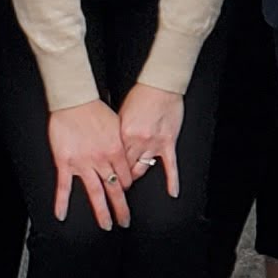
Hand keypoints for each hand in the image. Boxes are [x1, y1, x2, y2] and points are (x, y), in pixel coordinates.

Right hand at [50, 99, 132, 230]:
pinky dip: (62, 202)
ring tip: (107, 226)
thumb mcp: (117, 127)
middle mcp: (102, 160)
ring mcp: (83, 163)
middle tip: (125, 222)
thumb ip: (121, 145)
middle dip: (121, 208)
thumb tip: (127, 156)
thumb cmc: (96, 110)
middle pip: (115, 190)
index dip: (126, 187)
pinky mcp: (65, 162)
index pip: (125, 177)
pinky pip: (64, 186)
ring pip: (95, 193)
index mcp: (116, 151)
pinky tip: (61, 216)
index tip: (124, 193)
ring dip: (102, 211)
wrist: (75, 101)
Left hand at [119, 83, 186, 200]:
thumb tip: (111, 146)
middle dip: (119, 177)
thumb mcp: (121, 114)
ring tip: (131, 183)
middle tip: (115, 184)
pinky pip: (170, 165)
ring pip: (143, 168)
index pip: (113, 159)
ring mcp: (154, 143)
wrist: (160, 86)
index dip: (109, 168)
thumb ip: (117, 133)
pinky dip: (172, 180)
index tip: (105, 175)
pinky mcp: (168, 142)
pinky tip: (172, 192)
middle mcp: (137, 141)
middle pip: (125, 167)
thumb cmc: (141, 95)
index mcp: (123, 134)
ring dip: (136, 177)